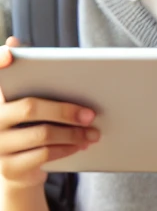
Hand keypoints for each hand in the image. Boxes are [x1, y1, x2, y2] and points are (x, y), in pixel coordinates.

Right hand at [0, 38, 98, 187]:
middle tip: (91, 114)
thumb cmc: (28, 126)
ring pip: (42, 134)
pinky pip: (44, 155)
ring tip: (93, 133)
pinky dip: (67, 148)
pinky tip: (80, 145)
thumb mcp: (26, 101)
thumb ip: (27, 76)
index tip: (12, 55)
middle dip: (66, 110)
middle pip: (30, 108)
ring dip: (73, 133)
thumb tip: (15, 42)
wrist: (19, 168)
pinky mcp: (9, 167)